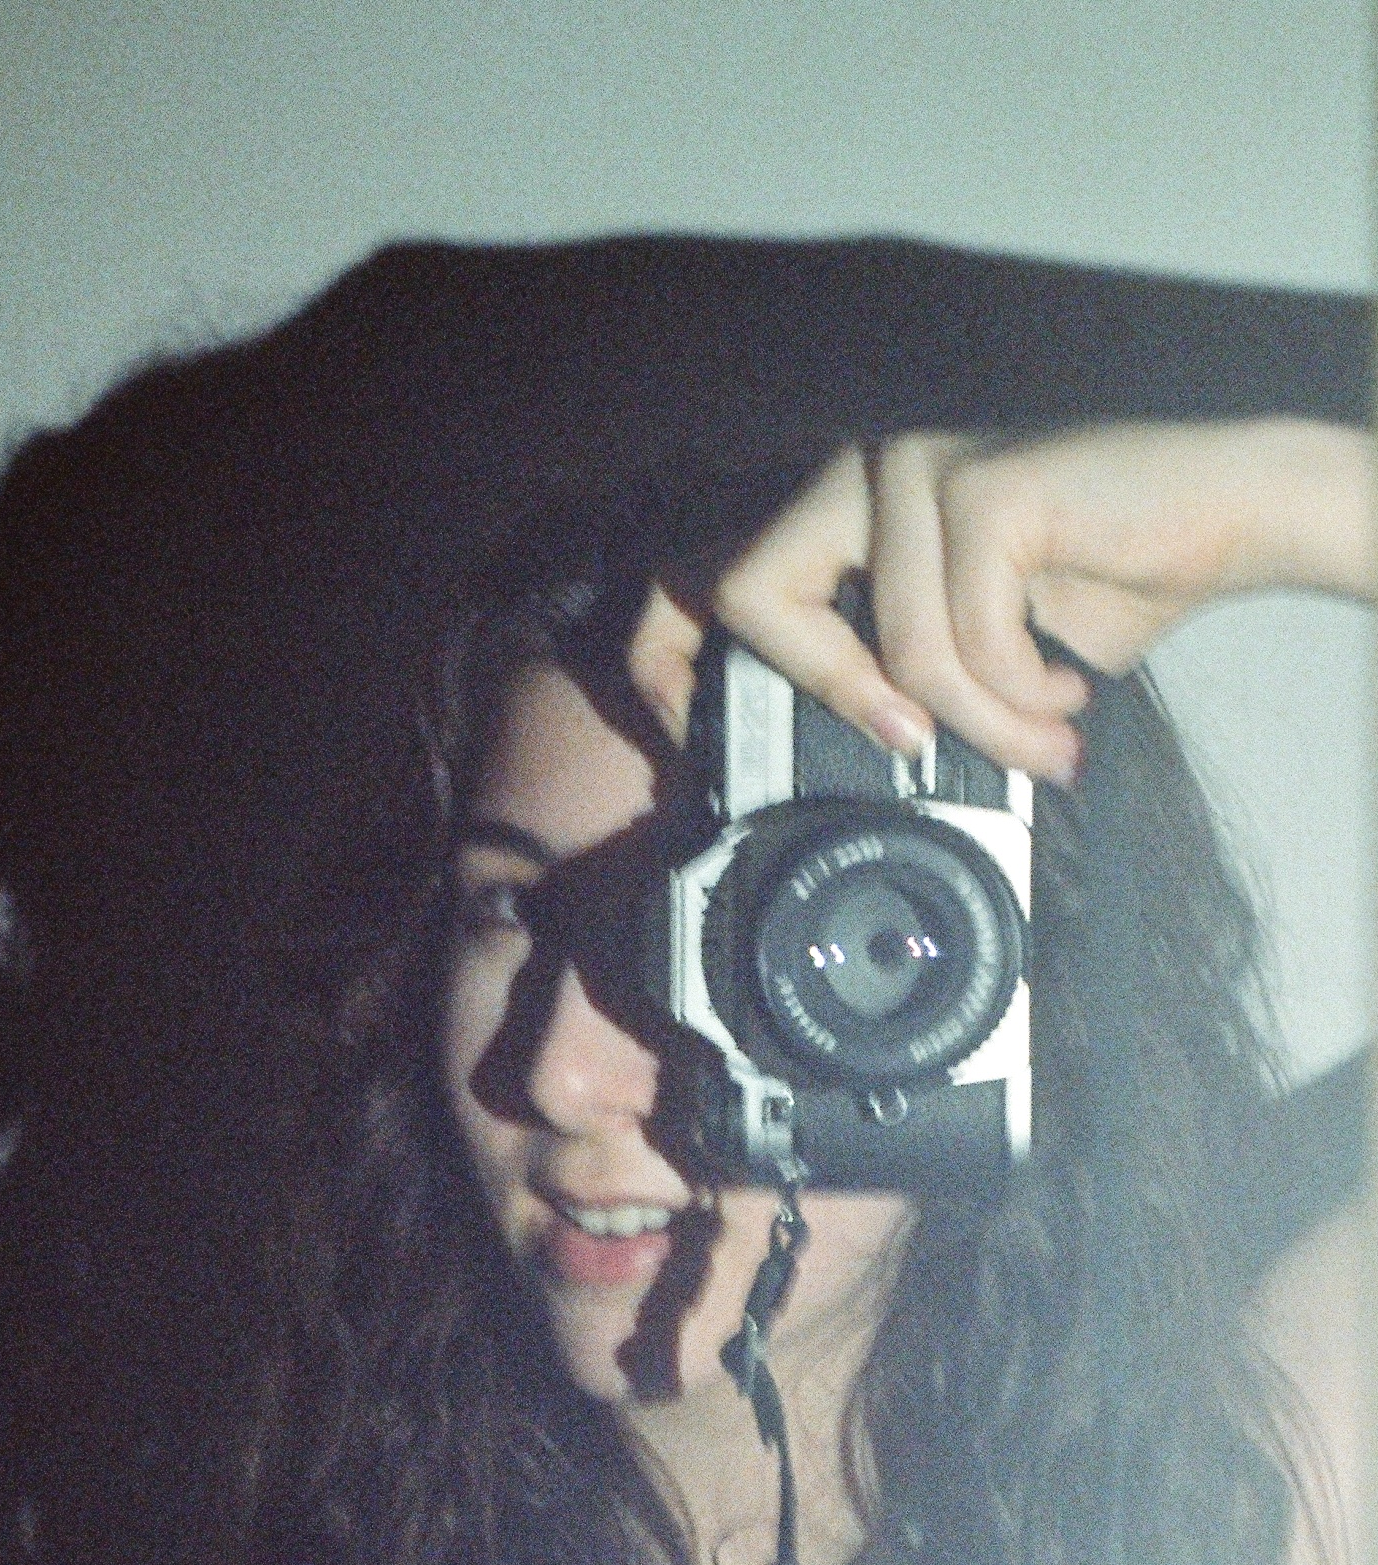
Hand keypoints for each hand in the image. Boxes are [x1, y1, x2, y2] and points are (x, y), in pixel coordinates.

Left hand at [630, 420, 1375, 781]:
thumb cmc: (1087, 593)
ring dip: (984, 724)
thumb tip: (798, 776)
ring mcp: (912, 469)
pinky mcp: (978, 486)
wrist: (1218, 519)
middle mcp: (855, 476)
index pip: (698, 579)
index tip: (694, 750)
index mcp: (834, 516)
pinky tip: (1067, 685)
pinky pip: (964, 642)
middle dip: (832, 698)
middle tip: (914, 747)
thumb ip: (880, 684)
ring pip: (894, 654)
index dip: (665, 669)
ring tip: (1047, 734)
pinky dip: (1023, 695)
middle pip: (749, 596)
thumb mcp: (959, 654)